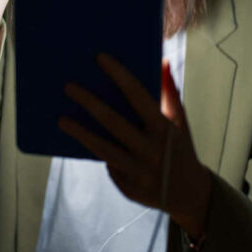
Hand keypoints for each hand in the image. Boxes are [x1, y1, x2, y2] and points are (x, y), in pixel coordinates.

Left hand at [58, 54, 212, 238]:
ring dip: (80, 133)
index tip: (100, 58)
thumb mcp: (180, 121)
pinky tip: (80, 142)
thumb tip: (163, 62)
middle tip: (68, 86)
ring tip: (61, 120)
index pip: (139, 96)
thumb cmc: (181, 148)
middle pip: (114, 122)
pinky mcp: (129, 188)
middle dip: (89, 103)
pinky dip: (95, 153)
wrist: (190, 194)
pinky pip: (108, 166)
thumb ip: (169, 92)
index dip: (119, 75)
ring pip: (103, 149)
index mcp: (164, 128)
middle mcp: (151, 150)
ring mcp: (139, 172)